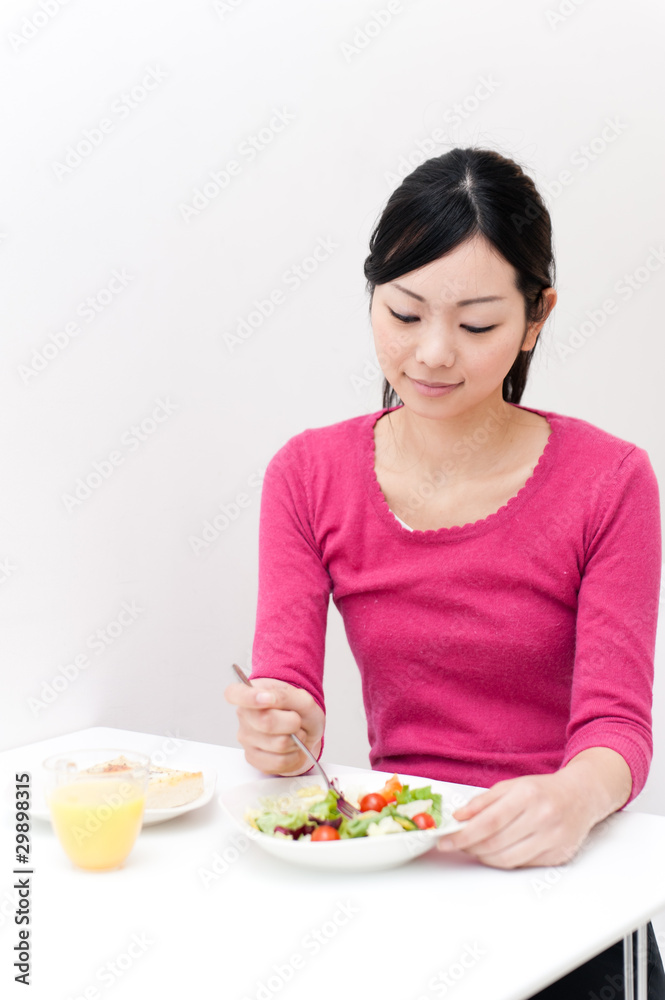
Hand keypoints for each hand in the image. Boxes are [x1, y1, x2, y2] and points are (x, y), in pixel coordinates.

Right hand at [224, 677, 324, 776]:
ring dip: (296, 740)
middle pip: (266, 722)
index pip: (233, 693)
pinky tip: (291, 748)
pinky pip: (280, 761)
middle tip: (297, 720)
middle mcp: (243, 716)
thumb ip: (284, 695)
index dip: (248, 697)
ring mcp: (246, 739)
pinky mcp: (253, 759)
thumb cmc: (300, 712)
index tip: (267, 698)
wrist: (309, 733)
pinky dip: (294, 755)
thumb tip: (268, 697)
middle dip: (292, 722)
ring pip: (279, 744)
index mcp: (251, 694)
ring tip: (295, 734)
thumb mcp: (300, 697)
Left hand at [436, 770, 597, 869]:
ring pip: (507, 859)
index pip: (489, 822)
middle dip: (470, 847)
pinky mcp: (558, 856)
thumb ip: (483, 801)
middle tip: (456, 844)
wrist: (581, 796)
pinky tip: (496, 851)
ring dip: (484, 856)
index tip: (446, 841)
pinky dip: (503, 860)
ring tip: (474, 847)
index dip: (464, 835)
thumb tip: (458, 818)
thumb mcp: (511, 786)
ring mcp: (553, 840)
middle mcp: (543, 818)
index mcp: (528, 796)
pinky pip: (522, 864)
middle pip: (496, 843)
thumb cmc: (542, 790)